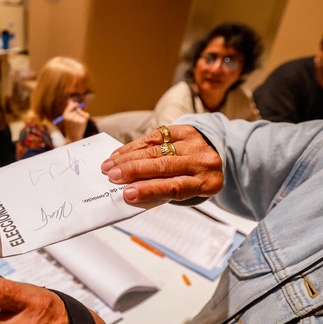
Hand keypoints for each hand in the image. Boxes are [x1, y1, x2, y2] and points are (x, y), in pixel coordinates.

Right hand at [61, 99, 89, 142]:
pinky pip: (86, 115)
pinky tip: (82, 123)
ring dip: (81, 116)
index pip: (70, 107)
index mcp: (66, 116)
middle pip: (76, 110)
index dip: (73, 105)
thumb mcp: (67, 119)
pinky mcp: (83, 121)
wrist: (73, 137)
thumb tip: (70, 101)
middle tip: (76, 119)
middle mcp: (71, 117)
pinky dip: (86, 117)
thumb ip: (68, 110)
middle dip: (78, 112)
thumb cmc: (70, 128)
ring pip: (81, 113)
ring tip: (79, 123)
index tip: (77, 104)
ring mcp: (77, 119)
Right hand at [100, 125, 222, 205]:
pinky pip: (154, 136)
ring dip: (128, 158)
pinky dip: (134, 146)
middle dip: (133, 171)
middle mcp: (204, 162)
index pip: (175, 188)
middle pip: (163, 165)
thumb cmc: (194, 180)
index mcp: (207, 184)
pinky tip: (120, 154)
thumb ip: (162, 192)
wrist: (212, 155)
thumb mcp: (186, 193)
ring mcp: (195, 143)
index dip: (149, 190)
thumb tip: (130, 190)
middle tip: (112, 177)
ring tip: (110, 166)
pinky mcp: (184, 129)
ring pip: (155, 150)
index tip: (127, 194)